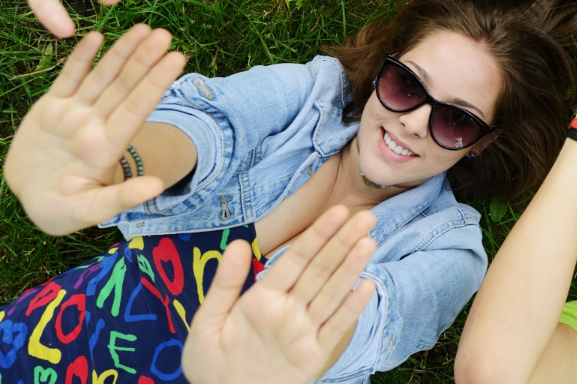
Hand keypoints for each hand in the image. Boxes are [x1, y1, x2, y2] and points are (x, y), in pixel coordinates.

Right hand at [4, 26, 186, 235]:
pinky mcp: (50, 109)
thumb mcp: (85, 211)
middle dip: (144, 60)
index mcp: (107, 147)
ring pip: (102, 77)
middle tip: (165, 33)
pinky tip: (97, 36)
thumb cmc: (58, 211)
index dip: (156, 83)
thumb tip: (158, 188)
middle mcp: (95, 125)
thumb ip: (119, 199)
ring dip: (121, 53)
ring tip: (143, 28)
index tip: (177, 58)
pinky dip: (81, 58)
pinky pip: (68, 78)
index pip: (137, 109)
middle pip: (124, 87)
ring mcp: (74, 115)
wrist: (27, 200)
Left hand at [184, 206, 377, 383]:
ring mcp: (303, 331)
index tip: (338, 212)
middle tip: (366, 217)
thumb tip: (239, 243)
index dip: (317, 235)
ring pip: (332, 293)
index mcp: (264, 297)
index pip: (296, 259)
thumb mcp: (208, 321)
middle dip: (343, 242)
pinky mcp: (313, 356)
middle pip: (320, 270)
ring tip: (369, 242)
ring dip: (351, 268)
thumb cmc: (209, 364)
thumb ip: (225, 283)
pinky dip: (351, 309)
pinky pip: (336, 329)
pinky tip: (366, 287)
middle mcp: (289, 309)